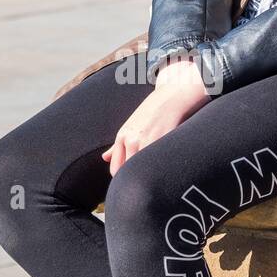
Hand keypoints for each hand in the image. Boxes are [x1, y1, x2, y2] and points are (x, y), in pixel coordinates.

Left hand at [101, 58, 209, 174]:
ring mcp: (148, 140)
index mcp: (122, 137)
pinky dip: (161, 166)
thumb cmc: (151, 112)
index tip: (132, 180)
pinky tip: (165, 165)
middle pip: (128, 171)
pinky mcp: (163, 139)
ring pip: (142, 168)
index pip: (116, 168)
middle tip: (144, 181)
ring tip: (155, 173)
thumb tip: (105, 158)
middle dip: (135, 178)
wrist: (171, 96)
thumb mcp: (130, 126)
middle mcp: (132, 140)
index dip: (123, 178)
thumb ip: (117, 145)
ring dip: (148, 174)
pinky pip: (158, 161)